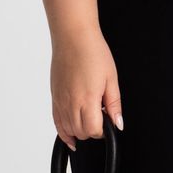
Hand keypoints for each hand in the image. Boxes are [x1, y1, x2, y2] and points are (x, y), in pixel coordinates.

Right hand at [50, 28, 123, 152]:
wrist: (73, 37)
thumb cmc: (93, 52)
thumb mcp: (111, 77)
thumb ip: (114, 104)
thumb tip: (118, 123)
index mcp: (87, 99)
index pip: (93, 130)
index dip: (103, 129)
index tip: (108, 120)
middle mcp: (71, 103)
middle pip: (80, 133)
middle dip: (92, 130)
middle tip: (100, 116)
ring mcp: (60, 101)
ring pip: (68, 130)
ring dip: (79, 131)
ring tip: (89, 119)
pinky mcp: (54, 97)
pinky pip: (56, 123)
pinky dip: (64, 132)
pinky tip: (71, 135)